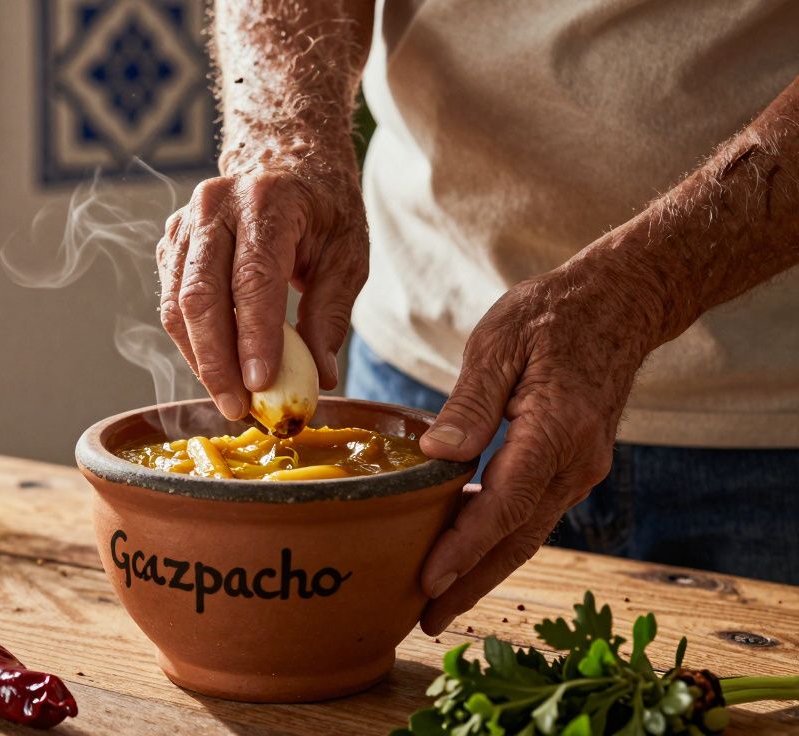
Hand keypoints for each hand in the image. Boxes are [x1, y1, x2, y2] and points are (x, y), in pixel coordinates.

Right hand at [156, 161, 367, 419]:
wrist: (283, 155)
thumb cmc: (322, 208)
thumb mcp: (347, 254)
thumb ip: (330, 314)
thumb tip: (321, 378)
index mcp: (268, 199)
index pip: (254, 277)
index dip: (253, 336)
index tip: (259, 384)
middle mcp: (216, 204)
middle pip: (201, 294)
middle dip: (216, 360)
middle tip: (237, 407)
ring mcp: (186, 221)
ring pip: (177, 302)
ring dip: (199, 358)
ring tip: (228, 397)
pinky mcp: (171, 241)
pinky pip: (170, 301)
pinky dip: (191, 341)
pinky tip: (216, 366)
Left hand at [416, 260, 656, 633]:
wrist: (618, 304)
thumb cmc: (553, 315)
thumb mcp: (501, 342)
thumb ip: (471, 401)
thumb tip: (438, 454)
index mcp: (556, 429)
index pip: (505, 503)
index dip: (464, 547)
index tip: (428, 579)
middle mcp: (575, 461)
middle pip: (518, 538)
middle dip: (471, 583)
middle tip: (427, 620)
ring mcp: (579, 468)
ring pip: (527, 534)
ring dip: (484, 570)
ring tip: (438, 602)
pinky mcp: (572, 467)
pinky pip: (532, 514)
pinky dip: (499, 541)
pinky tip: (464, 554)